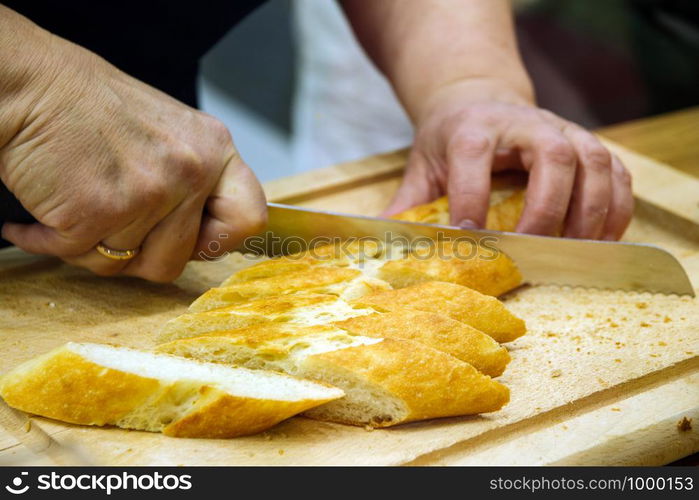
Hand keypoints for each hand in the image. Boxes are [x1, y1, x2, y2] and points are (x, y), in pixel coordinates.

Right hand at [0, 29, 265, 280]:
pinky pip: (80, 256)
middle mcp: (191, 170)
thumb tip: (203, 240)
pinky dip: (50, 243)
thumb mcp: (168, 134)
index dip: (218, 242)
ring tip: (74, 209)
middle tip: (110, 227)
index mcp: (214, 150)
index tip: (192, 241)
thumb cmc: (88, 108)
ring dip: (91, 247)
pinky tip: (39, 219)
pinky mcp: (101, 211)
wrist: (26, 84)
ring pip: (125, 264)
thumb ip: (193, 183)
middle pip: (176, 260)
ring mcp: (149, 192)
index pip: (249, 219)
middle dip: (137, 255)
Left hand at [384, 80, 633, 239]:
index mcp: (472, 127)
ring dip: (590, 213)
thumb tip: (378, 245)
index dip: (472, 196)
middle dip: (547, 208)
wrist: (481, 99)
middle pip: (552, 156)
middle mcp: (524, 123)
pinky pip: (618, 174)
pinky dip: (616, 209)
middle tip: (534, 249)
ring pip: (594, 162)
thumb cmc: (450, 138)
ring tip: (574, 253)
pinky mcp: (588, 144)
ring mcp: (563, 130)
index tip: (471, 237)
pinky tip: (602, 240)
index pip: (473, 155)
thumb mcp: (422, 164)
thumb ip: (407, 203)